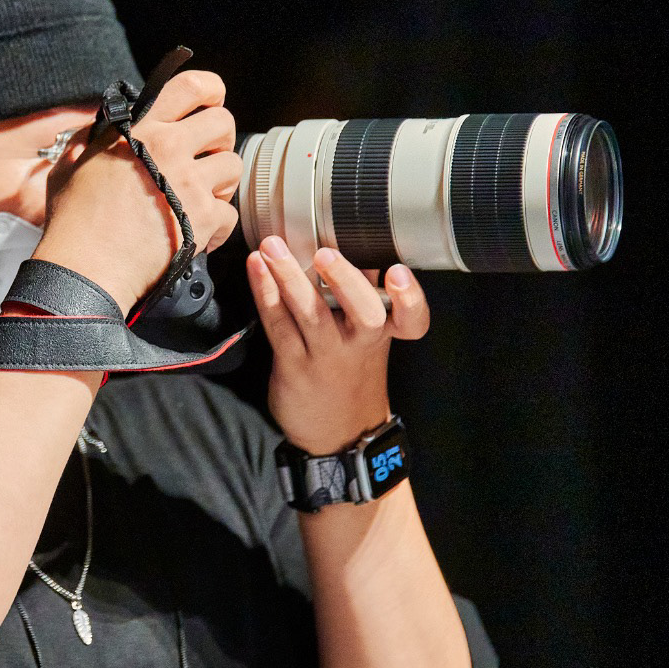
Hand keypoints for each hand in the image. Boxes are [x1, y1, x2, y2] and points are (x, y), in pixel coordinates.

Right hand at [34, 70, 240, 312]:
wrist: (85, 268)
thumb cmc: (73, 221)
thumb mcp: (71, 163)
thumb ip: (93, 137)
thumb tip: (107, 125)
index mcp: (139, 129)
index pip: (192, 86)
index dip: (211, 89)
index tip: (211, 101)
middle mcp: (169, 149)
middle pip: (223, 123)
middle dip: (219, 139)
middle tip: (204, 156)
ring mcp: (189, 184)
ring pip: (234, 166)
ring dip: (221, 181)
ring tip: (199, 196)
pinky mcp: (203, 220)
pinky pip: (231, 213)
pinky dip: (218, 226)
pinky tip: (197, 231)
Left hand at [249, 237, 429, 454]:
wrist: (338, 433)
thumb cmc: (351, 369)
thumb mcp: (369, 335)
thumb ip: (363, 290)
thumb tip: (351, 234)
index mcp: (386, 334)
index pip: (412, 319)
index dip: (410, 298)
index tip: (398, 273)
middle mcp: (361, 344)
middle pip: (365, 313)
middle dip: (346, 282)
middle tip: (326, 253)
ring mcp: (327, 356)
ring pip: (311, 315)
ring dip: (289, 278)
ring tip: (271, 249)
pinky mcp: (294, 366)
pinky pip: (279, 326)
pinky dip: (266, 295)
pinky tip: (255, 269)